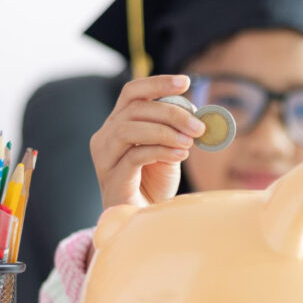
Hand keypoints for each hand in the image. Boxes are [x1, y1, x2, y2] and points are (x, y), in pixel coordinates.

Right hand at [89, 74, 205, 208]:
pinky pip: (134, 155)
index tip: (185, 81)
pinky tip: (180, 155)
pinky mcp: (111, 178)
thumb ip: (176, 132)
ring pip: (129, 129)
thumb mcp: (169, 151)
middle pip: (134, 109)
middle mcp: (105, 137)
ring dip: (164, 131)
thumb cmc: (154, 185)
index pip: (132, 93)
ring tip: (189, 142)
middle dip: (171, 112)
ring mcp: (104, 158)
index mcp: (118, 125)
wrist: (143, 220)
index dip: (157, 84)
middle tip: (198, 125)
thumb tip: (198, 115)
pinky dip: (161, 151)